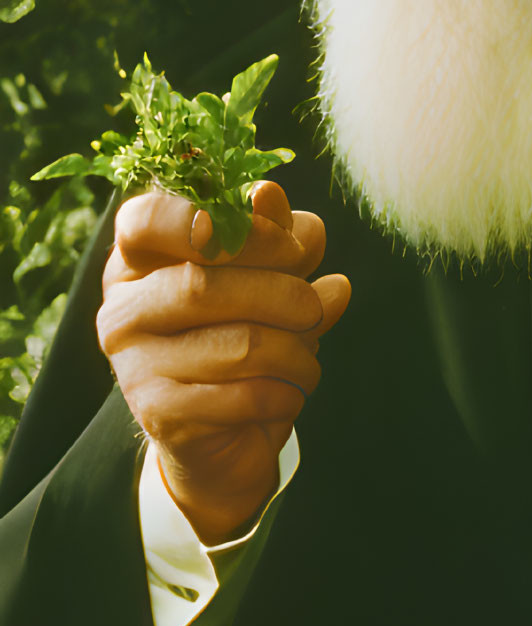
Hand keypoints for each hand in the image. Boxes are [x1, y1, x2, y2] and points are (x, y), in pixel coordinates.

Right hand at [98, 180, 350, 543]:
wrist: (226, 430)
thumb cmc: (247, 330)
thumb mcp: (271, 273)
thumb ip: (277, 234)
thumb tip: (269, 196)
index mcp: (136, 259)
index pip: (146, 220)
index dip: (221, 223)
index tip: (283, 242)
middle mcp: (121, 308)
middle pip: (204, 285)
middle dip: (284, 293)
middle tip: (316, 306)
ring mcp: (132, 365)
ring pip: (239, 345)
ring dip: (297, 350)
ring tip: (308, 355)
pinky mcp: (158, 415)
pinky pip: (246, 396)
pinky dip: (288, 391)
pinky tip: (291, 390)